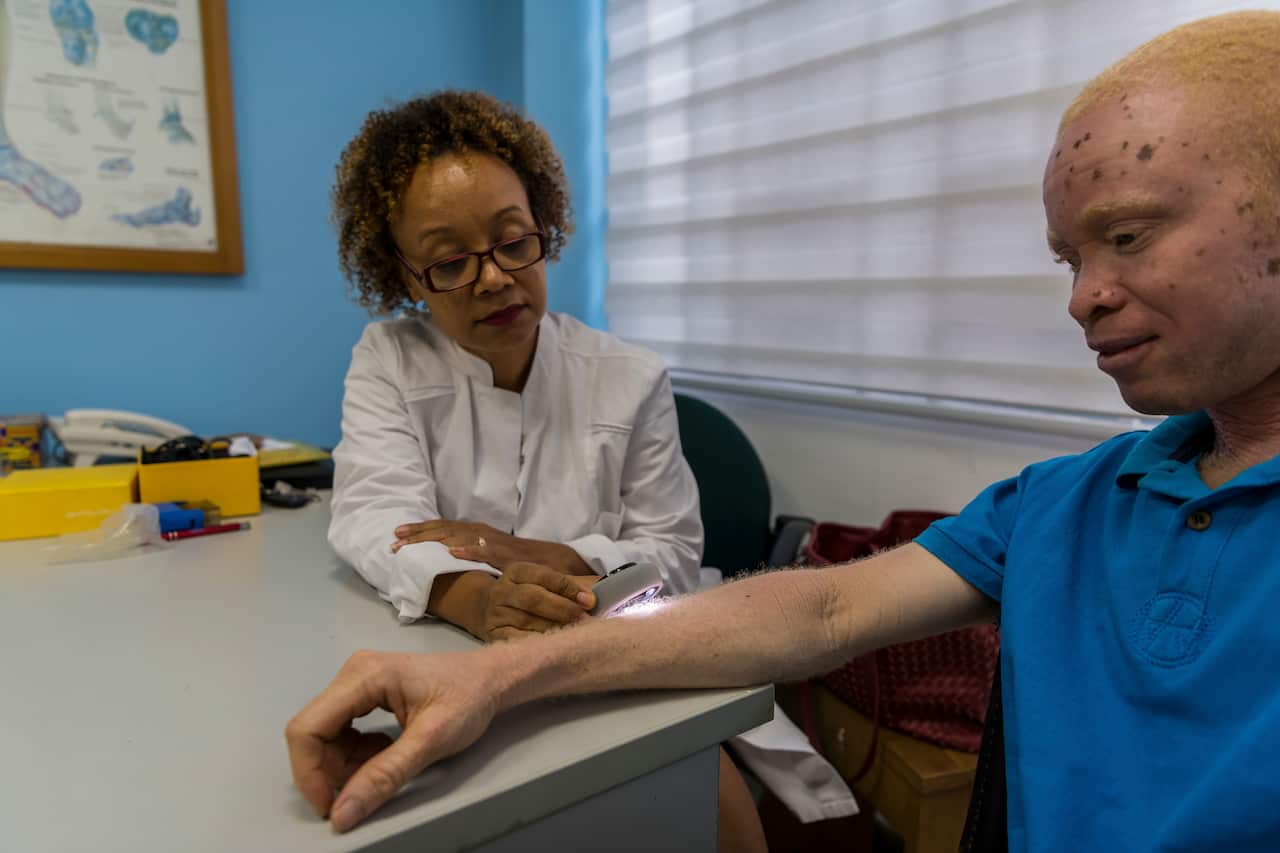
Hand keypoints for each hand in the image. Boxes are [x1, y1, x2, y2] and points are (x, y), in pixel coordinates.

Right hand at [285, 649, 498, 832]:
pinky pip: (341, 730)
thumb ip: (385, 775)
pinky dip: (354, 752)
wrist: (491, 678)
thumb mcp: (431, 741)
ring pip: (325, 734)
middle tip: (363, 789)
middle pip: (313, 732)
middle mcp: (353, 673)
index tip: (329, 806)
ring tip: (382, 767)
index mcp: (364, 676)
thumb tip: (342, 813)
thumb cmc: (468, 700)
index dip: (309, 773)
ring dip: (343, 763)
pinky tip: (383, 753)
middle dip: (329, 770)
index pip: (307, 728)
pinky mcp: (364, 692)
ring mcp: (357, 681)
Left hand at [392, 519, 591, 574]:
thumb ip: (466, 554)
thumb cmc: (515, 560)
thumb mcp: (486, 553)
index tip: (395, 536)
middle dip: (416, 535)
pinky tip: (451, 553)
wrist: (549, 561)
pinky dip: (467, 551)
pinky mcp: (504, 554)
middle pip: (442, 530)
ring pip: (456, 537)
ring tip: (410, 546)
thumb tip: (441, 562)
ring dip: (432, 540)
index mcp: (473, 531)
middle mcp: (479, 531)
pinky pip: (483, 551)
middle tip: (393, 542)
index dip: (418, 531)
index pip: (440, 528)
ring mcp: (491, 541)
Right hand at [474, 561, 597, 641]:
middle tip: (584, 619)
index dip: (568, 587)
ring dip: (554, 628)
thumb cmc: (528, 597)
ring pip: (526, 620)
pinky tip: (553, 645)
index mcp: (517, 571)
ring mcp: (495, 613)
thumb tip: (602, 590)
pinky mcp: (493, 635)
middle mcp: (502, 590)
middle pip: (533, 597)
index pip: (544, 575)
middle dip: (562, 608)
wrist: (489, 612)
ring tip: (574, 634)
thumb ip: (570, 586)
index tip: (590, 600)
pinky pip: (517, 639)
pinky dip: (537, 642)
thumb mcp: (544, 584)